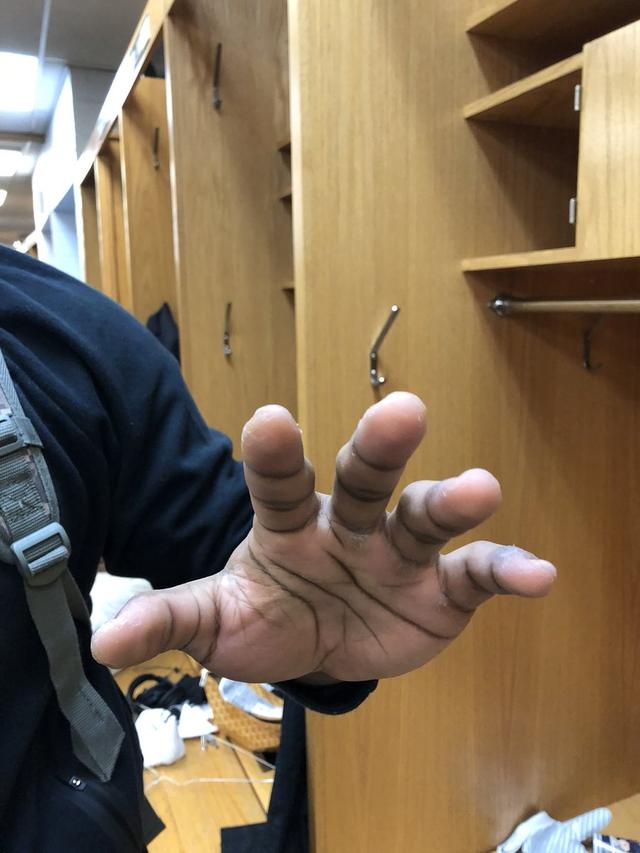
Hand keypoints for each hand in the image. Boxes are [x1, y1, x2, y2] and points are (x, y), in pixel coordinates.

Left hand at [92, 393, 555, 683]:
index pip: (278, 483)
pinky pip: (475, 575)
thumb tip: (103, 643)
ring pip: (426, 516)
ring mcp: (399, 553)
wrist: (321, 646)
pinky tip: (538, 575)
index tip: (269, 419)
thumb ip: (169, 622)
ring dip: (454, 501)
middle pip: (365, 477)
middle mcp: (349, 524)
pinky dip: (505, 570)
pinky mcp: (442, 589)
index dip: (275, 453)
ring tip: (480, 489)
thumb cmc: (267, 616)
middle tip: (403, 412)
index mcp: (288, 525)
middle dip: (381, 446)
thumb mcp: (217, 619)